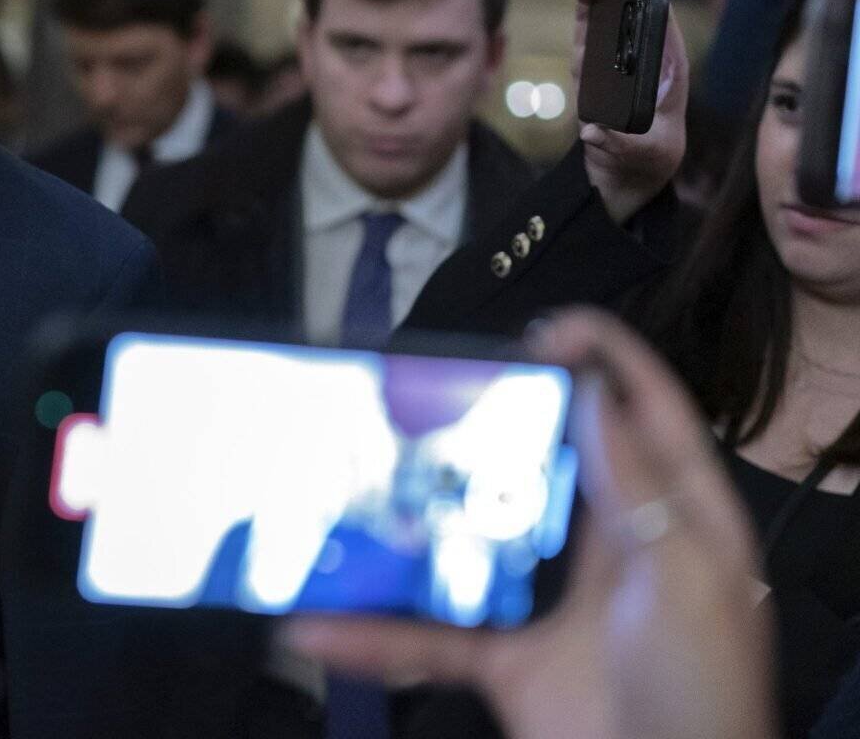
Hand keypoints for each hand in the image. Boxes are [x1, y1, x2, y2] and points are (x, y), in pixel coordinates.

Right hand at [280, 309, 776, 738]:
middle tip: (442, 385)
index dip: (609, 361)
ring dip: (412, 524)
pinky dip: (372, 635)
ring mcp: (555, 606)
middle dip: (494, 423)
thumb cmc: (705, 701)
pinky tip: (322, 623)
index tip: (551, 326)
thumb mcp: (684, 582)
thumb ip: (636, 490)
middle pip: (548, 464)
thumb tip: (596, 398)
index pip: (648, 417)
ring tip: (361, 478)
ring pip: (471, 544)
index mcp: (675, 522)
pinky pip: (428, 637)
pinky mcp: (508, 662)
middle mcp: (613, 554)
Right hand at [571, 0, 687, 223]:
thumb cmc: (648, 159)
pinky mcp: (596, 65)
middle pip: (637, 3)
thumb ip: (619, 143)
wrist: (631, 170)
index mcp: (667, 66)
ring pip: (613, 10)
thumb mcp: (641, 154)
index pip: (662, 16)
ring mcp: (618, 57)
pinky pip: (591, 31)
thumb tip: (592, 131)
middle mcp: (644, 54)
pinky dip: (586, 10)